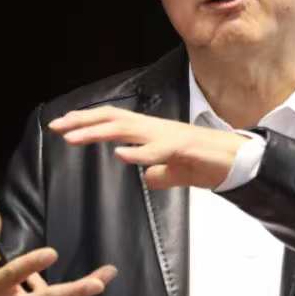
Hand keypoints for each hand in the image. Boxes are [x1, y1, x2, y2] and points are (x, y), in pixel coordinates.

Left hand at [49, 106, 247, 189]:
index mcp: (153, 132)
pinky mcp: (184, 148)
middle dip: (82, 122)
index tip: (62, 125)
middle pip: (113, 118)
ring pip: (128, 129)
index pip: (114, 120)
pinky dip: (138, 152)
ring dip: (98, 133)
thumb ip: (160, 172)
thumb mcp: (176, 172)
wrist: (238, 161)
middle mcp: (157, 128)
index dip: (87, 121)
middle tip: (56, 127)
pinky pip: (157, 150)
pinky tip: (121, 155)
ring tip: (73, 138)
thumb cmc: (207, 163)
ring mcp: (170, 136)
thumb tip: (147, 177)